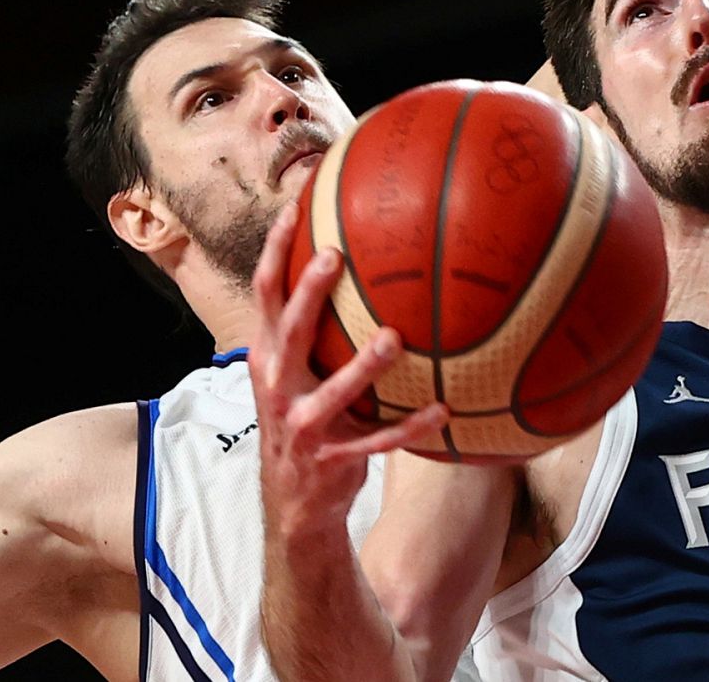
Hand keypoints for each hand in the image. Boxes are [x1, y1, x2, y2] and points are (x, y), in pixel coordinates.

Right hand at [249, 205, 448, 533]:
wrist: (293, 501)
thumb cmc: (303, 417)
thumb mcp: (291, 372)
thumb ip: (309, 328)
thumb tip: (345, 257)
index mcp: (267, 356)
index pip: (265, 292)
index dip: (275, 250)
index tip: (297, 207)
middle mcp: (277, 386)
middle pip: (289, 331)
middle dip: (308, 293)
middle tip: (333, 256)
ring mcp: (303, 426)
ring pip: (332, 392)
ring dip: (363, 367)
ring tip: (395, 338)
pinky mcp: (333, 461)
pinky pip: (377, 443)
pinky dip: (409, 428)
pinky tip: (443, 411)